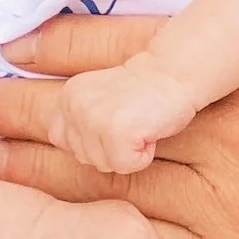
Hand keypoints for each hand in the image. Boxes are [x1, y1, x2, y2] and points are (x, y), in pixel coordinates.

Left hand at [48, 59, 196, 179]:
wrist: (175, 72)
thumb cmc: (146, 92)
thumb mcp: (99, 100)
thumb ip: (80, 121)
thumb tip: (73, 154)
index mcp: (66, 98)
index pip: (63, 142)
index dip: (93, 140)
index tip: (115, 121)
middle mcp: (73, 106)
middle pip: (83, 157)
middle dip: (110, 149)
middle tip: (132, 121)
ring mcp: (92, 118)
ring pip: (103, 164)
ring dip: (127, 153)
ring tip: (140, 125)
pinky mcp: (115, 131)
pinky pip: (125, 165)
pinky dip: (142, 156)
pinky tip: (149, 132)